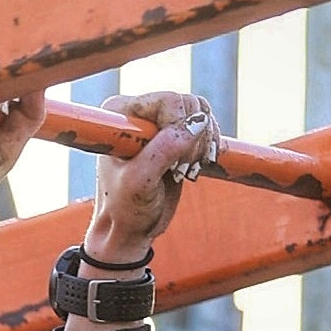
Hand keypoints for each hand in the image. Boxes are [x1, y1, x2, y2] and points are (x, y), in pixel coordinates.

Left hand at [87, 91, 219, 263]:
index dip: (180, 129)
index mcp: (121, 113)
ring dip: (203, 144)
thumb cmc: (125, 209)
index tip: (172, 164)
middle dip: (193, 140)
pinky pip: (206, 124)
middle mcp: (139, 111)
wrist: (128, 229)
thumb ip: (165, 149)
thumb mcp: (140, 182)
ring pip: (200, 112)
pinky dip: (209, 145)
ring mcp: (159, 121)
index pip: (168, 100)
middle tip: (180, 171)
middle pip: (188, 104)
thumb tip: (197, 122)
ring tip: (186, 171)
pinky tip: (196, 167)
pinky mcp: (176, 134)